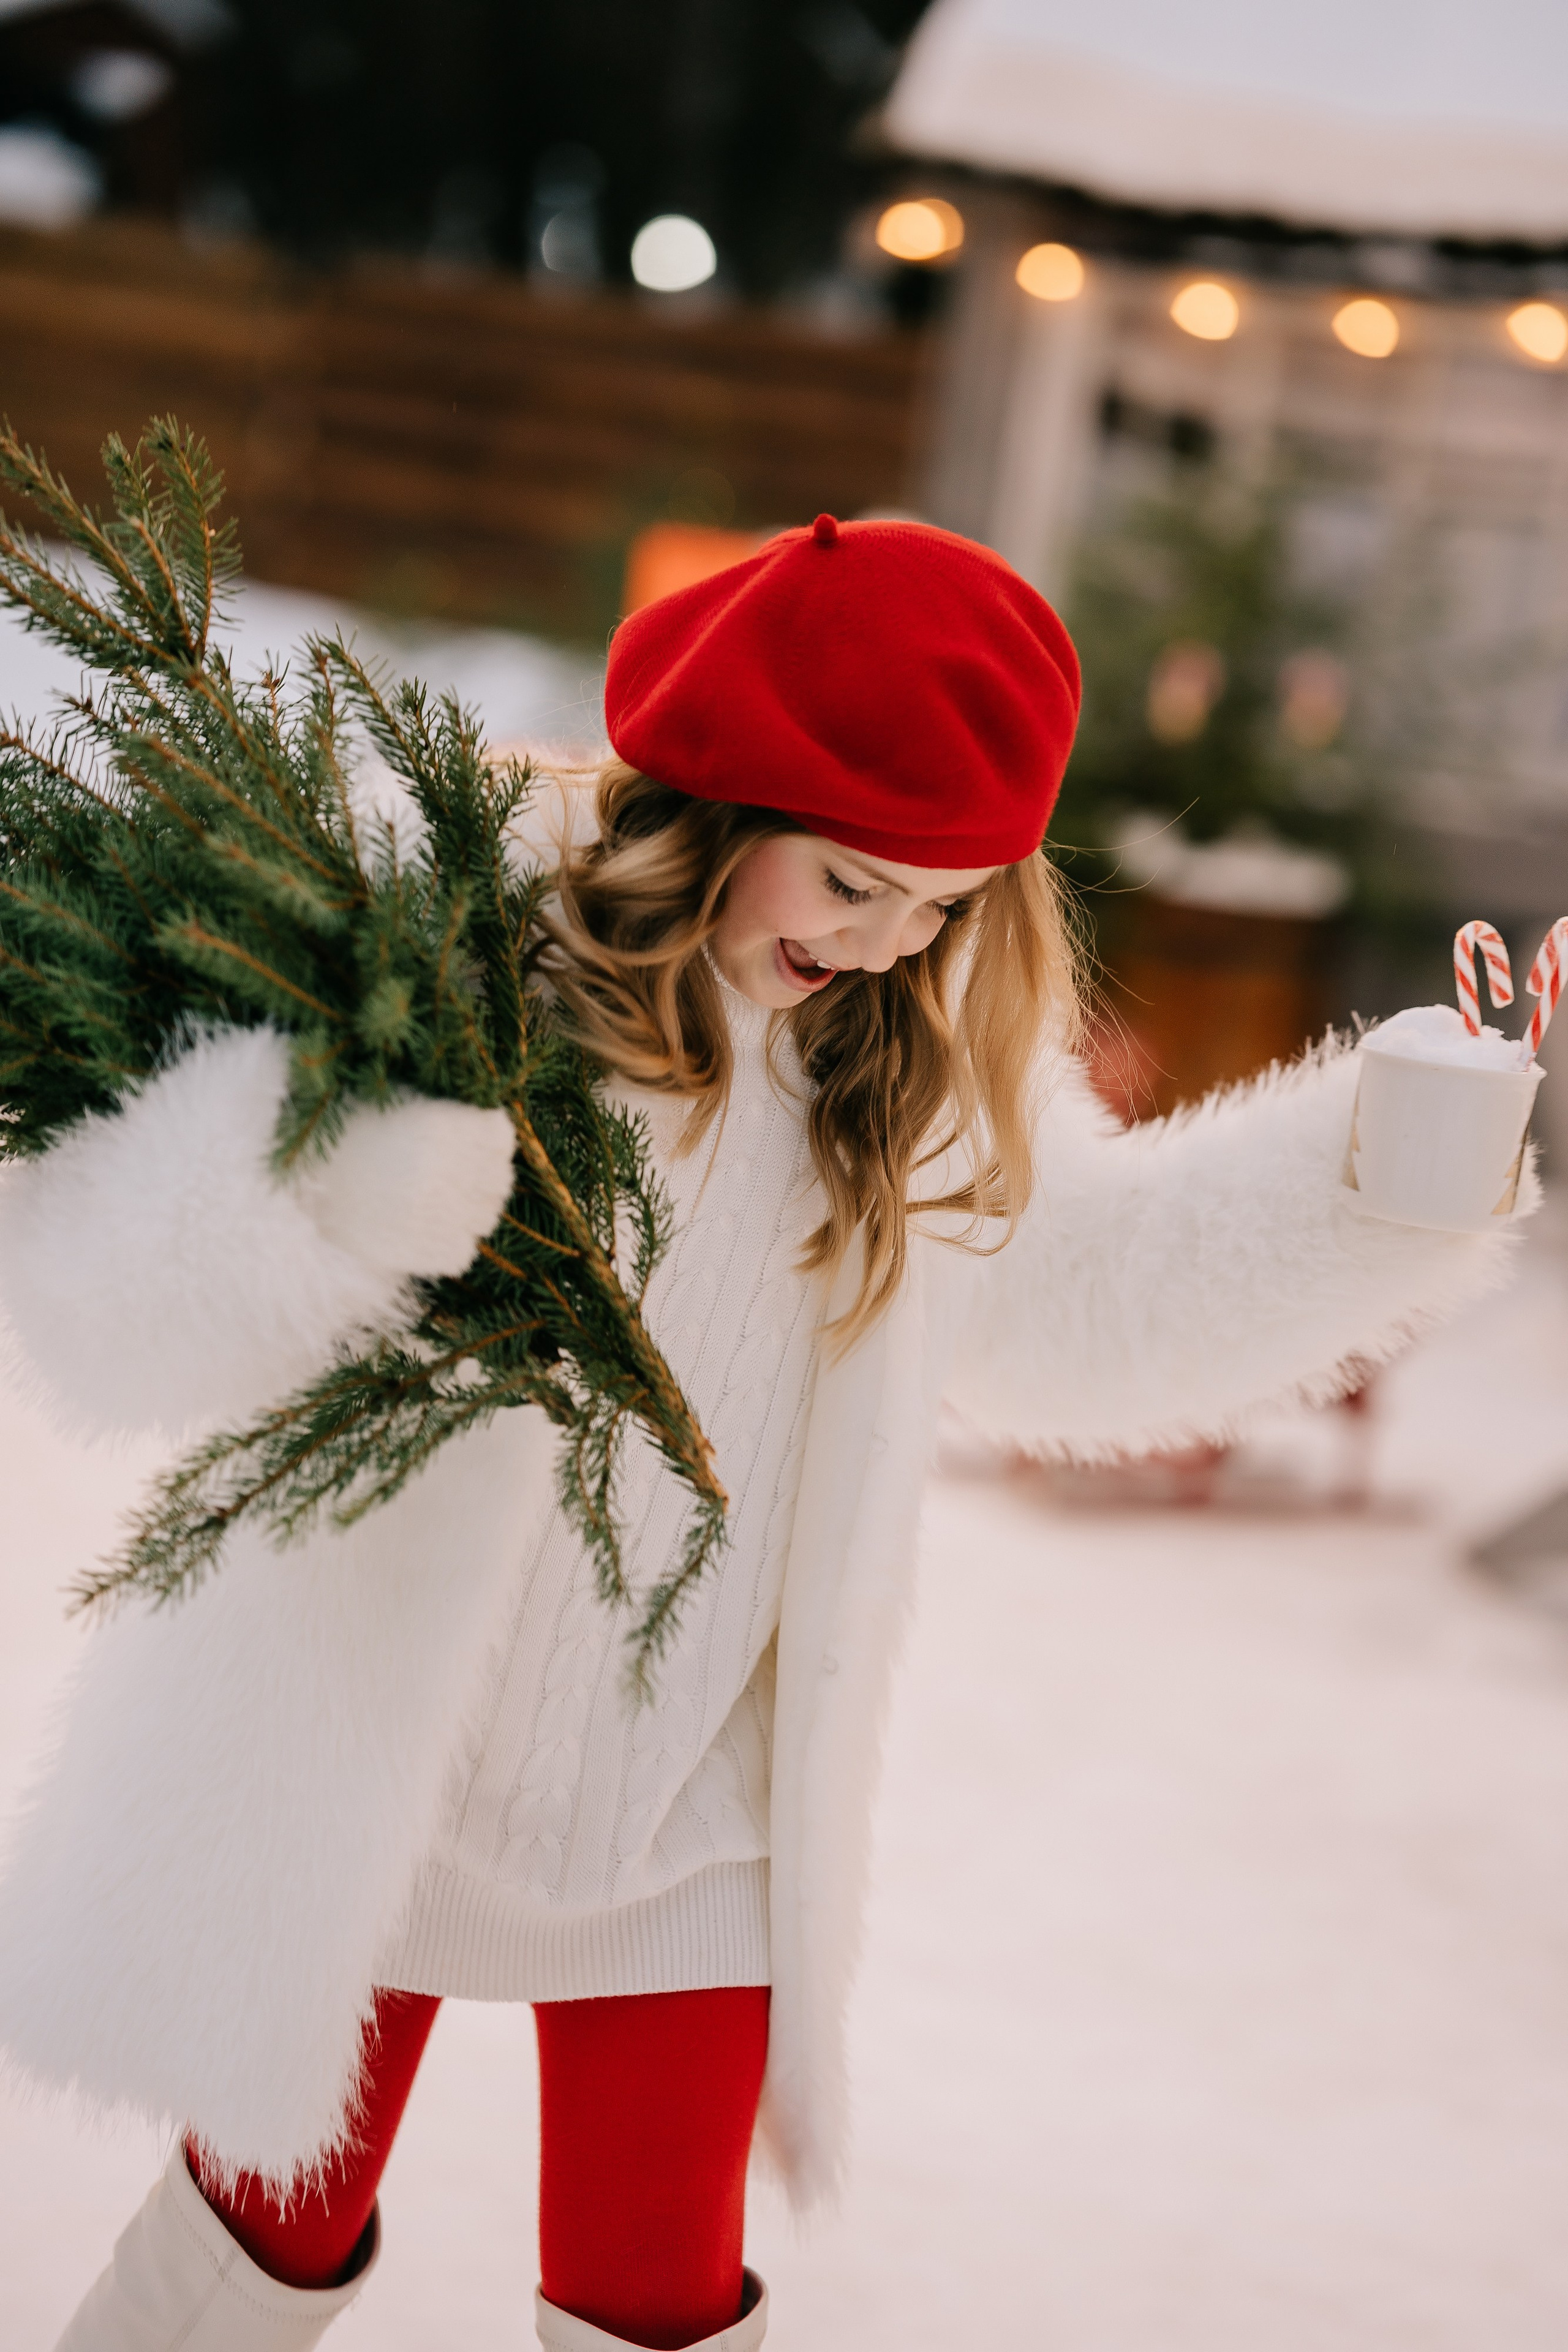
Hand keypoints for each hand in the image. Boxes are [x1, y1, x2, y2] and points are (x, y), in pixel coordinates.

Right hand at [298, 1097, 515, 1276]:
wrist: (293, 1181)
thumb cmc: (345, 1132)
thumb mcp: (396, 1102)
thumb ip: (443, 1112)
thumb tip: (490, 1129)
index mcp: (437, 1127)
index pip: (499, 1136)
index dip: (491, 1137)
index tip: (479, 1137)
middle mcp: (441, 1173)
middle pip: (498, 1179)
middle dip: (486, 1176)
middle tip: (464, 1173)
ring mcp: (431, 1217)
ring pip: (485, 1218)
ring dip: (473, 1210)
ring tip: (447, 1201)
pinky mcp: (417, 1254)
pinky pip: (463, 1255)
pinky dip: (454, 1244)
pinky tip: (433, 1230)